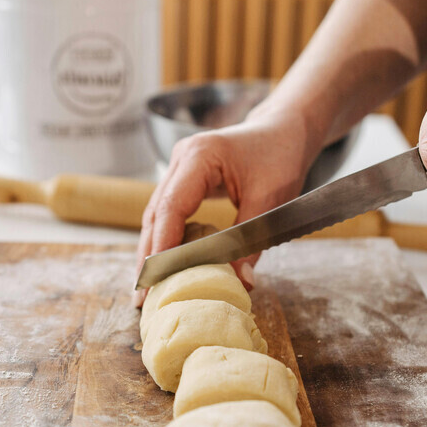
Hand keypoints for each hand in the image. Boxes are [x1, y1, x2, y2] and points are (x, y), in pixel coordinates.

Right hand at [134, 110, 314, 305]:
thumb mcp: (271, 201)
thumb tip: (240, 283)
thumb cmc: (280, 156)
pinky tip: (164, 268)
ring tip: (146, 289)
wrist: (284, 130)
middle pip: (155, 214)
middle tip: (142, 296)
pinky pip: (169, 214)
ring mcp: (179, 168)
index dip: (163, 245)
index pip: (171, 206)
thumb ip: (251, 241)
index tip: (156, 278)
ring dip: (152, 252)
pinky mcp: (184, 180)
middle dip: (148, 257)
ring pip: (157, 216)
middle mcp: (181, 159)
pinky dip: (166, 241)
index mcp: (200, 156)